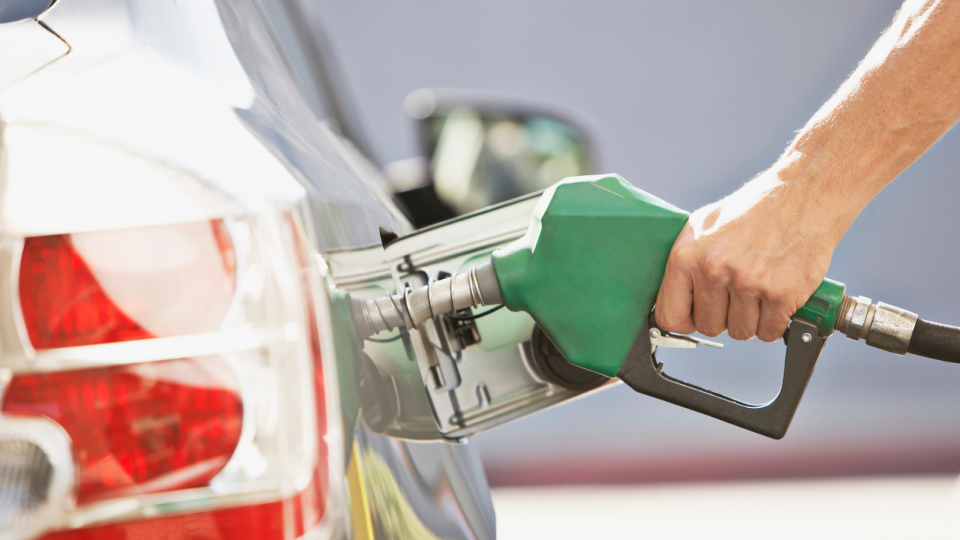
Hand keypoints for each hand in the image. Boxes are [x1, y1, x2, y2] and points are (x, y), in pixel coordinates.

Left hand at [654, 169, 841, 341]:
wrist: (803, 196)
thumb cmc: (754, 210)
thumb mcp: (703, 225)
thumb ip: (684, 264)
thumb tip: (672, 299)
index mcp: (687, 256)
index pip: (670, 316)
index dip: (685, 321)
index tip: (695, 317)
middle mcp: (714, 270)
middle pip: (708, 327)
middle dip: (722, 317)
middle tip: (735, 296)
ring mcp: (748, 283)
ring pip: (740, 332)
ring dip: (750, 320)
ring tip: (757, 292)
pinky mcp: (780, 294)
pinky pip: (768, 332)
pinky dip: (773, 322)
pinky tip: (774, 298)